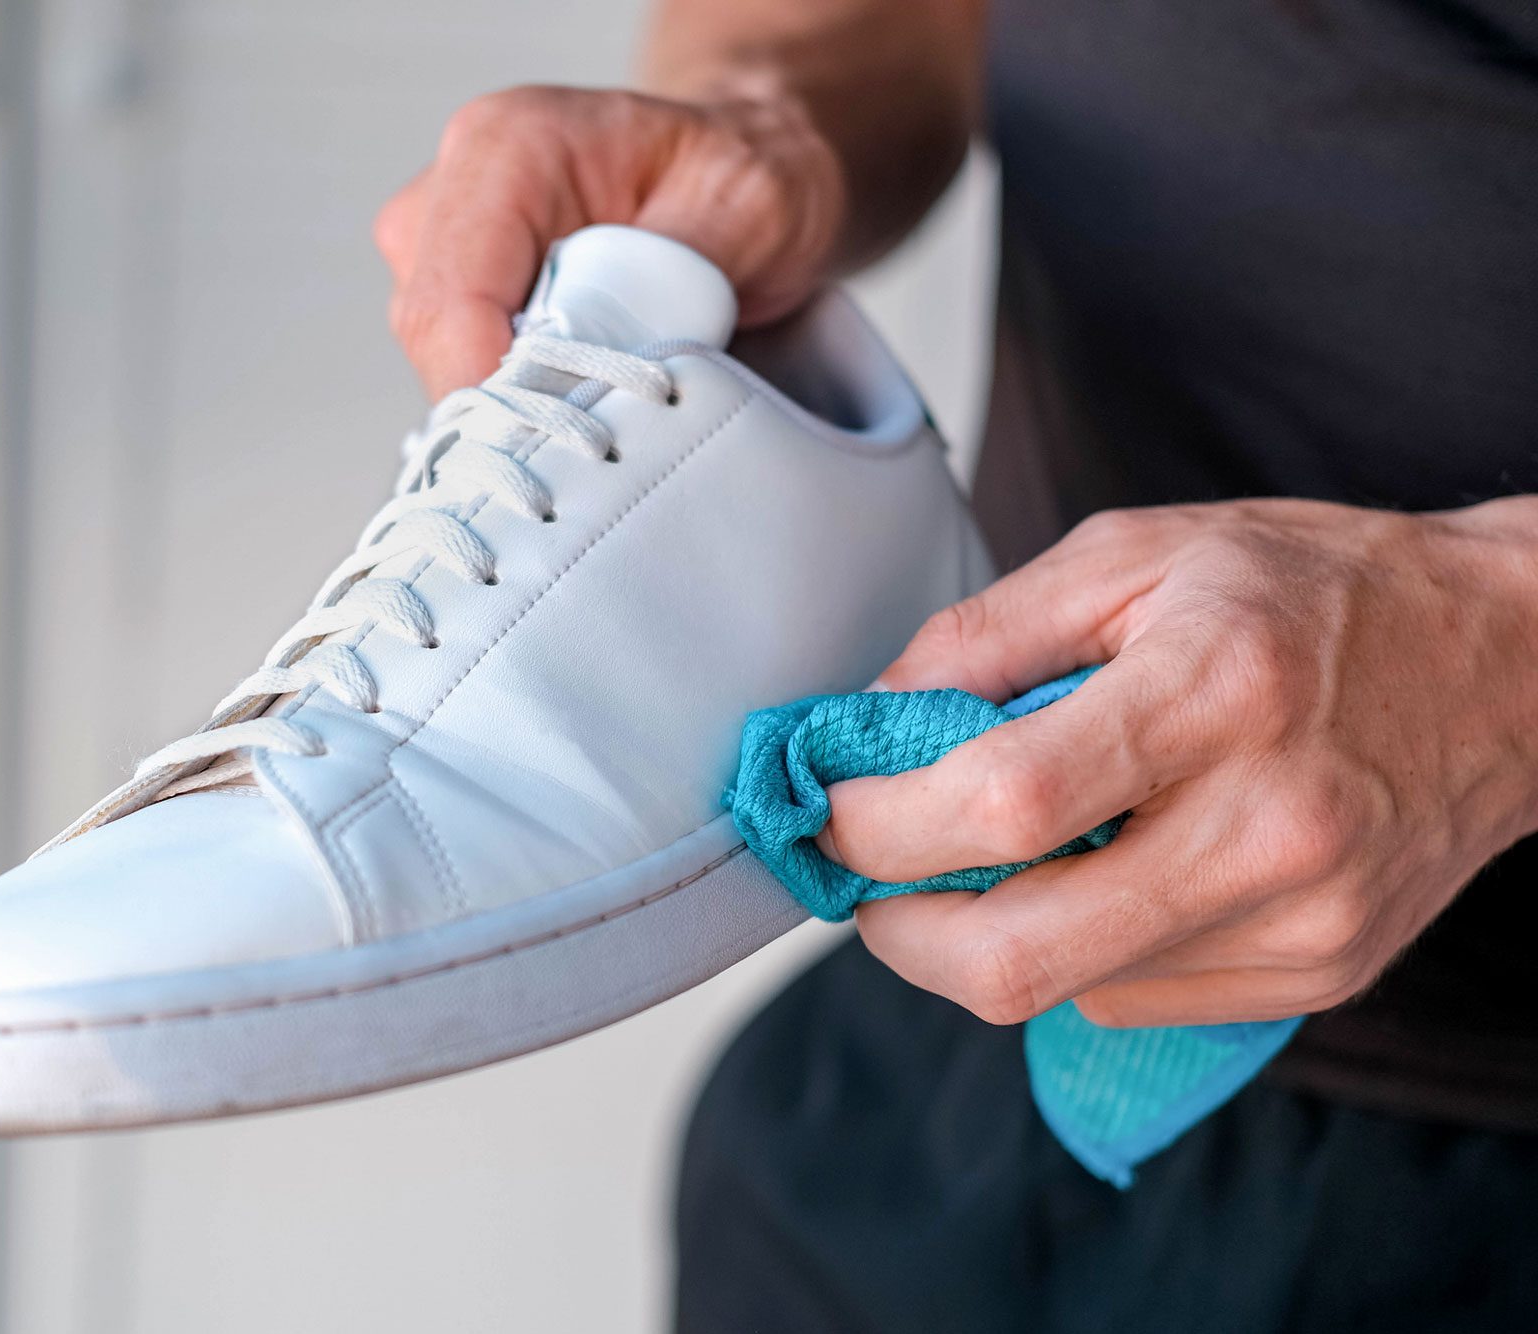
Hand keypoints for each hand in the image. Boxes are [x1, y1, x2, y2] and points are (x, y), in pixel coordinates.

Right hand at [374, 84, 845, 399]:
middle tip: (612, 442)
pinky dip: (526, 407)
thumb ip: (669, 283)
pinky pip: (466, 378)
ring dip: (526, 409)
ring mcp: (439, 248)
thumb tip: (611, 368)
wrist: (736, 172)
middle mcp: (451, 191)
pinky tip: (589, 403)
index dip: (499, 392)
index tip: (572, 448)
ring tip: (618, 410)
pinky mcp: (455, 302)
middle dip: (515, 409)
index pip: (453, 302)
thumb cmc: (739, 175)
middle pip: (437, 345)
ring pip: (446, 370)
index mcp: (507, 148)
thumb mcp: (748, 208)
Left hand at [819, 498, 1537, 1027]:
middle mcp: (1268, 826)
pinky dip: (1075, 948)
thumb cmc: (1313, 592)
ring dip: (984, 934)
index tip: (827, 813)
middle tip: (868, 876)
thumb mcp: (1135, 555)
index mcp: (1213, 692)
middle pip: (1016, 956)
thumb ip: (982, 638)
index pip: (1001, 805)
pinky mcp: (1320, 974)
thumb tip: (861, 728)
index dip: (878, 827)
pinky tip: (1102, 870)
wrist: (1512, 665)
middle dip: (897, 932)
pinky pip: (1132, 998)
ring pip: (1063, 989)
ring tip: (993, 851)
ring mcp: (1303, 920)